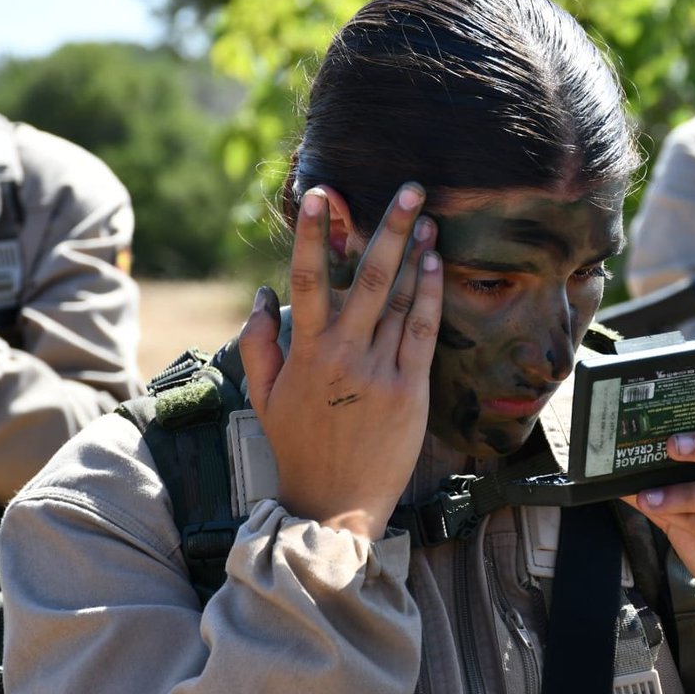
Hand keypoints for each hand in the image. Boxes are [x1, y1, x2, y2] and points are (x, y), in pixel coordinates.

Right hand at [238, 184, 442, 539]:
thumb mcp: (262, 396)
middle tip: (411, 189)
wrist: (333, 504)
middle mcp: (342, 354)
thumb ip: (259, 342)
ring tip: (429, 219)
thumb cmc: (297, 446)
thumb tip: (262, 295)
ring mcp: (379, 371)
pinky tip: (436, 266)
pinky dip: (429, 297)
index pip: (305, 279)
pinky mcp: (410, 390)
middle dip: (389, 228)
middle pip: (366, 278)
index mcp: (304, 352)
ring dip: (416, 255)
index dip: (311, 233)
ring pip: (399, 301)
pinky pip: (423, 333)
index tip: (319, 193)